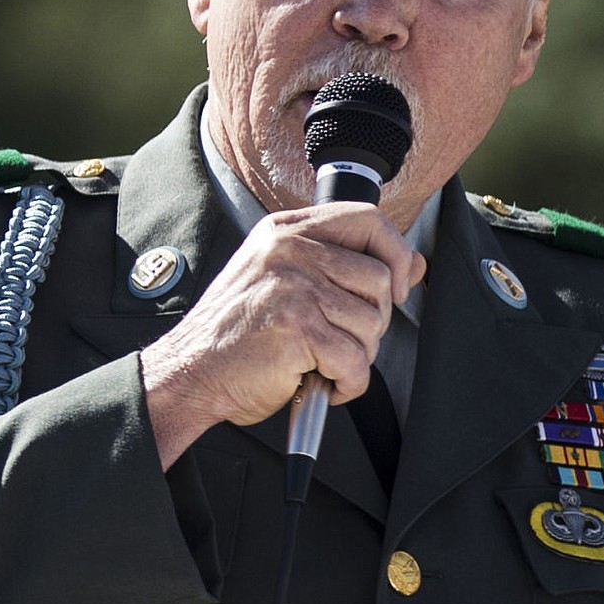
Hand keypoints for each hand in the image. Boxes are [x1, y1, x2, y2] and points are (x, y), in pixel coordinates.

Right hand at [140, 202, 425, 468]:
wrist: (191, 372)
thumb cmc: (235, 334)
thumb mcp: (286, 281)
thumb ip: (345, 266)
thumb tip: (413, 263)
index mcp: (286, 231)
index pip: (368, 219)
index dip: (394, 254)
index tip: (393, 288)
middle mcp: (290, 251)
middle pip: (378, 277)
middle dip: (372, 321)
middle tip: (340, 340)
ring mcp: (294, 287)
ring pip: (371, 322)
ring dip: (358, 356)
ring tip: (325, 363)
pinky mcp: (298, 328)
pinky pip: (355, 360)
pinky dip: (349, 383)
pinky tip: (324, 383)